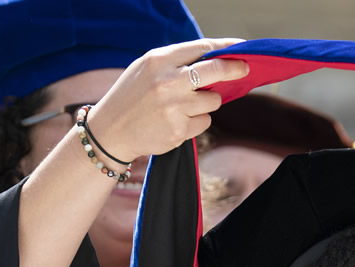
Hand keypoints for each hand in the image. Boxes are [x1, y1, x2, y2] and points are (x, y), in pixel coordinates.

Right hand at [85, 38, 248, 159]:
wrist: (110, 131)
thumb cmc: (132, 96)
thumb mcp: (146, 69)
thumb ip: (176, 62)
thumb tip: (216, 61)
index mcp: (158, 61)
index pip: (201, 48)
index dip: (225, 47)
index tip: (240, 48)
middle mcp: (168, 82)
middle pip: (216, 71)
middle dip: (235, 69)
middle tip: (244, 69)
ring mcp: (174, 107)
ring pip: (213, 100)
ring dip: (206, 102)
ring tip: (182, 104)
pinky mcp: (178, 130)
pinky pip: (204, 121)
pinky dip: (196, 121)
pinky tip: (176, 121)